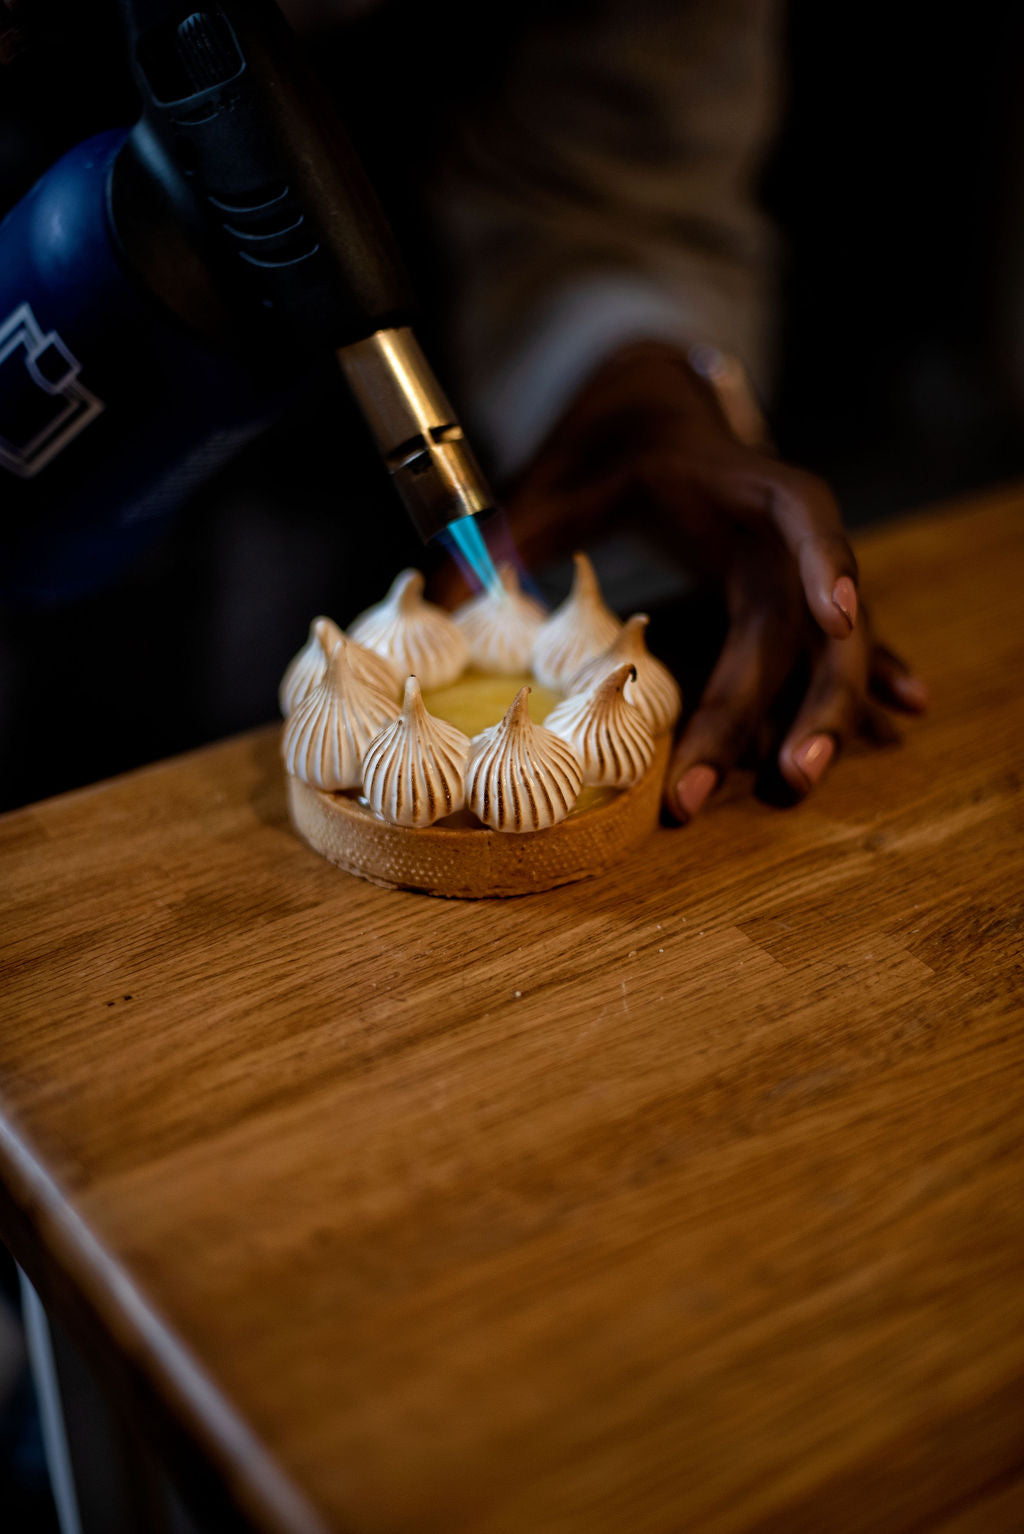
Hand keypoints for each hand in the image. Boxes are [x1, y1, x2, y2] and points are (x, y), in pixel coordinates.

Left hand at [500, 342, 927, 818]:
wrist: (655, 410)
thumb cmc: (613, 440)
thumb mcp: (560, 472)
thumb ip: (513, 525)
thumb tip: (446, 583)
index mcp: (735, 485)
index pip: (799, 514)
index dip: (824, 562)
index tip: (838, 616)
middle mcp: (781, 533)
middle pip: (813, 620)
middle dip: (805, 698)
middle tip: (788, 774)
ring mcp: (793, 569)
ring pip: (827, 648)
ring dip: (827, 712)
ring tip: (802, 780)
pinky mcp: (789, 597)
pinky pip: (826, 647)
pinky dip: (863, 679)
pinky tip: (904, 715)